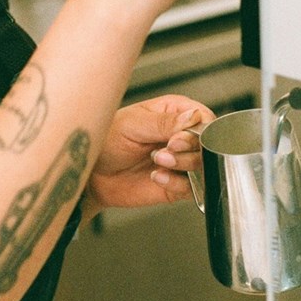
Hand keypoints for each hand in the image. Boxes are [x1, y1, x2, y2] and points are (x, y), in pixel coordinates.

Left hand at [82, 95, 214, 218]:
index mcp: (174, 112)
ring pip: (204, 166)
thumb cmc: (107, 140)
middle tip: (164, 153)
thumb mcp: (132, 124)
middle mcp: (182, 136)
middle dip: (188, 151)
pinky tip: (156, 177)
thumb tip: (194, 116)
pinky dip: (176, 184)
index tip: (176, 139)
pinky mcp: (177, 184)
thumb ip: (163, 122)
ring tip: (157, 163)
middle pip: (208, 143)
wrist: (93, 173)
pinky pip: (192, 188)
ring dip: (182, 166)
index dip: (197, 131)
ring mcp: (181, 161)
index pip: (204, 118)